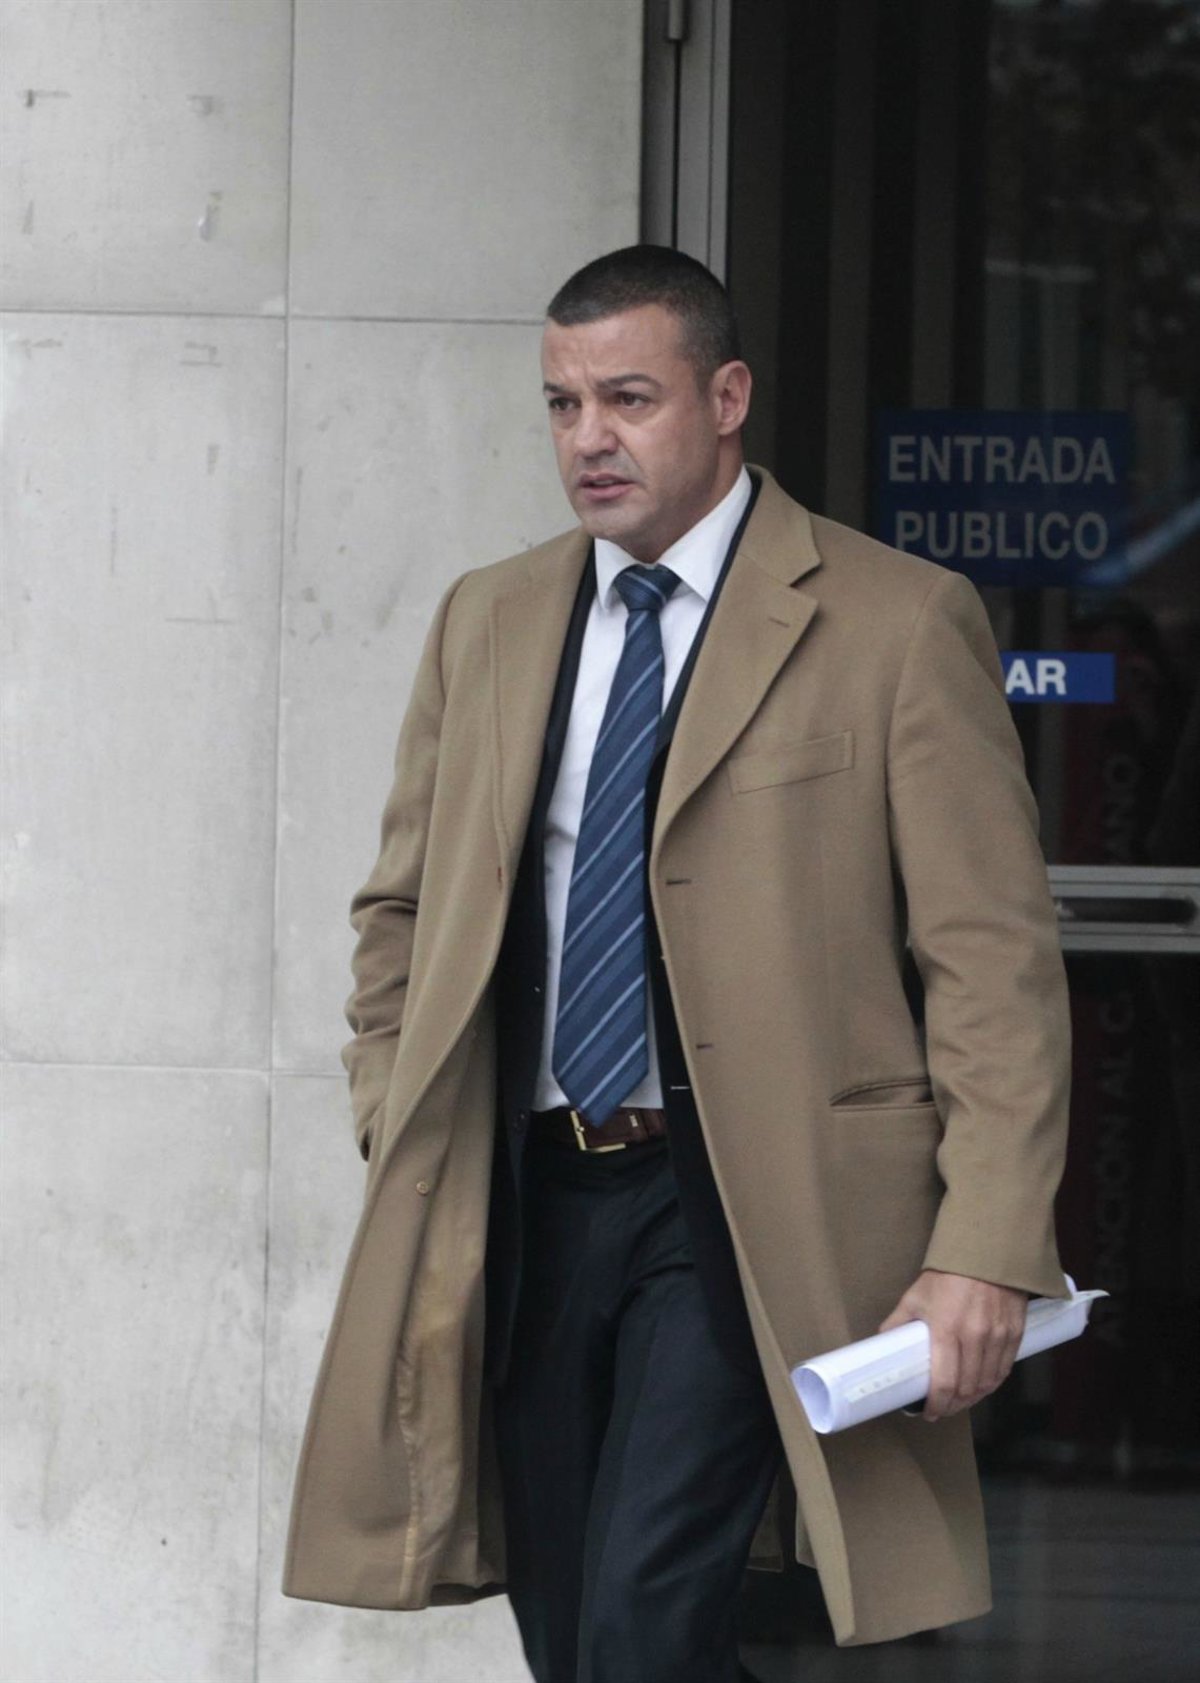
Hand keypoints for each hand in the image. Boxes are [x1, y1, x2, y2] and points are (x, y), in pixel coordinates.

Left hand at [878, 1269, 1026, 1420]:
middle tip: (943, 1408)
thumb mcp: (916, 1296)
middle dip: (954, 1404)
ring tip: (960, 1401)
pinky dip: (993, 1383)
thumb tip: (883, 1344)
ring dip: (974, 1398)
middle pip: (968, 1388)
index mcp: (947, 1330)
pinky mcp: (1016, 1332)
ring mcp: (999, 1336)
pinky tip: (983, 1386)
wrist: (986, 1248)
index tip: (929, 1412)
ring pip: (989, 1383)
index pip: (944, 1382)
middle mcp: (975, 1337)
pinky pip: (1005, 1368)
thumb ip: (898, 1322)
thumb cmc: (947, 1273)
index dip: (937, 1404)